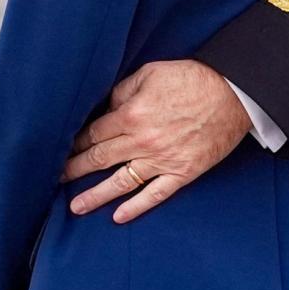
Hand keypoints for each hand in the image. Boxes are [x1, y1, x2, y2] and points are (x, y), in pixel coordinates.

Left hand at [60, 60, 251, 222]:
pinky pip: (155, 194)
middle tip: (55, 179)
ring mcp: (163, 160)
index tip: (62, 150)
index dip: (76, 142)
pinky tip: (118, 216)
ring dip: (96, 195)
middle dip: (75, 169)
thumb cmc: (191, 78)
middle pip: (100, 159)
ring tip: (76, 207)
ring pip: (122, 182)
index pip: (95, 134)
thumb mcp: (150, 73)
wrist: (233, 94)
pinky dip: (136, 207)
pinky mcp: (183, 172)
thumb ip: (123, 91)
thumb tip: (108, 108)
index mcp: (131, 115)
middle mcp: (142, 142)